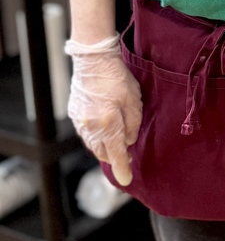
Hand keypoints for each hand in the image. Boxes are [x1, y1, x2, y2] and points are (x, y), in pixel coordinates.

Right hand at [66, 35, 142, 185]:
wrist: (93, 59)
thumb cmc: (117, 76)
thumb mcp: (134, 98)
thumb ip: (133, 123)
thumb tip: (129, 141)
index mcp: (108, 124)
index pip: (116, 154)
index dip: (122, 169)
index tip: (126, 181)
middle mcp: (91, 127)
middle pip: (102, 152)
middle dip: (114, 157)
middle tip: (126, 156)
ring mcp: (80, 121)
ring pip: (93, 144)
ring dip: (104, 148)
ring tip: (115, 144)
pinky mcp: (75, 113)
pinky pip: (86, 133)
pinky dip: (95, 136)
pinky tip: (102, 130)